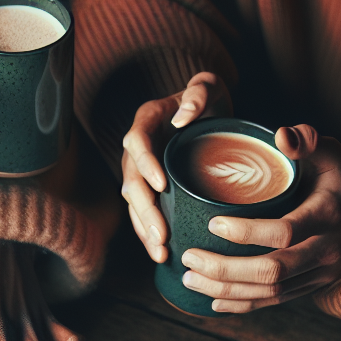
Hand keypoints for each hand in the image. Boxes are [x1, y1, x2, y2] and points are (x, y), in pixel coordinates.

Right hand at [121, 72, 232, 262]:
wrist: (208, 112)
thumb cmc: (208, 98)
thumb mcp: (207, 87)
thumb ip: (197, 94)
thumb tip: (182, 118)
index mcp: (147, 121)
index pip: (136, 142)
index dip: (145, 164)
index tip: (161, 185)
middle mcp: (137, 147)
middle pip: (131, 180)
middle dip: (144, 210)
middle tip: (160, 234)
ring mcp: (141, 169)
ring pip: (133, 202)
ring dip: (143, 228)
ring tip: (159, 251)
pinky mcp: (150, 187)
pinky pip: (142, 212)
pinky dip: (148, 233)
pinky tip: (160, 253)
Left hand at [181, 125, 340, 310]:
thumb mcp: (331, 152)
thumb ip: (307, 139)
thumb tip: (281, 135)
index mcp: (328, 214)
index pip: (285, 232)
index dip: (246, 232)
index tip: (211, 223)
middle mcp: (325, 250)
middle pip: (272, 271)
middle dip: (225, 269)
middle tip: (189, 257)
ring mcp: (320, 273)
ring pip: (271, 293)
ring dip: (227, 290)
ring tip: (190, 278)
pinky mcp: (312, 286)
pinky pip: (277, 302)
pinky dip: (244, 305)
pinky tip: (214, 301)